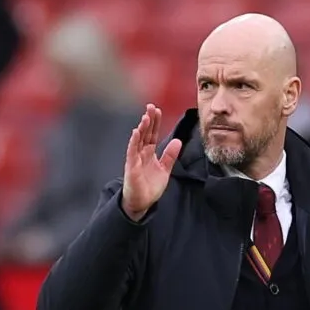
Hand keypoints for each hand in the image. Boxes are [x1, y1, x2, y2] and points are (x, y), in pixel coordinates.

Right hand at [121, 104, 181, 220]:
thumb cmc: (150, 186)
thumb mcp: (165, 169)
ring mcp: (135, 159)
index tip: (158, 110)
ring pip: (138, 140)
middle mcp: (141, 153)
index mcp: (149, 153)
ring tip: (146, 117)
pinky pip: (132, 152)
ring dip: (142, 128)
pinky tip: (136, 132)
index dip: (155, 123)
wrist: (142, 202)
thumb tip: (178, 141)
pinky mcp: (131, 167)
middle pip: (145, 133)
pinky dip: (133, 142)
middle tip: (151, 106)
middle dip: (148, 120)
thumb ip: (170, 155)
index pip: (152, 134)